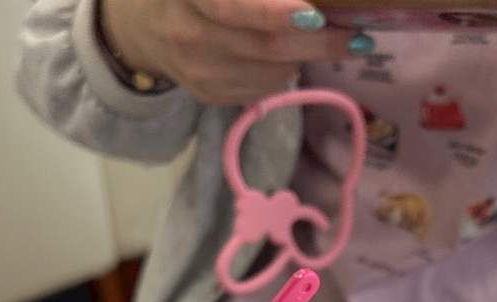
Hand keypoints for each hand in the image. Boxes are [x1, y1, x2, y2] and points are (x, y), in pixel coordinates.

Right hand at [100, 0, 352, 104]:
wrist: (143, 27)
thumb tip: (306, 4)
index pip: (234, 7)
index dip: (277, 12)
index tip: (317, 12)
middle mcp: (190, 35)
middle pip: (269, 47)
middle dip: (319, 42)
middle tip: (353, 37)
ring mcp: (200, 73)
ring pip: (274, 72)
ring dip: (303, 56)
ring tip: (317, 38)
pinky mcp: (210, 97)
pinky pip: (264, 88)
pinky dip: (283, 71)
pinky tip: (284, 56)